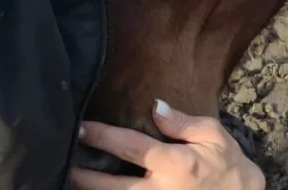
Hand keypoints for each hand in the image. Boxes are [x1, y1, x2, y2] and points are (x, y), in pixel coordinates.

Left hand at [69, 100, 264, 189]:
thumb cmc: (226, 163)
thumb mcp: (213, 135)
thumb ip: (182, 122)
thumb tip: (155, 106)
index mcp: (175, 164)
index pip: (131, 148)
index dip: (103, 137)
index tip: (81, 128)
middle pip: (109, 185)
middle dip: (82, 173)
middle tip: (61, 159)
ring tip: (67, 180)